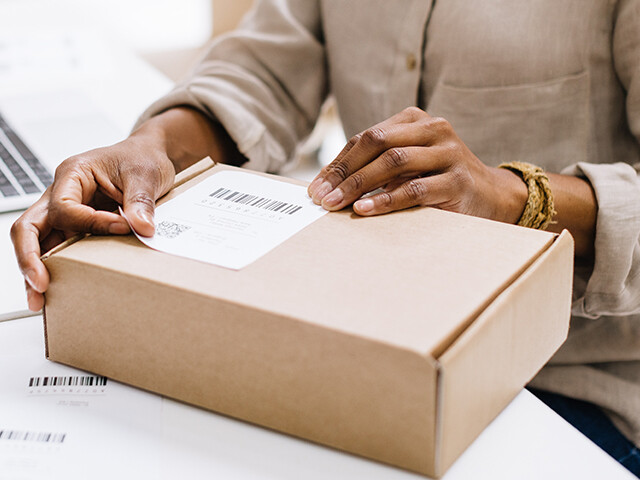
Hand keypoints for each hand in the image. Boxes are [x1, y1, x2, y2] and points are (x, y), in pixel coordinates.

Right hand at [10, 133, 175, 310]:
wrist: (148, 156)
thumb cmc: (142, 158)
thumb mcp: (147, 175)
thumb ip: (141, 201)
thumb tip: (141, 227)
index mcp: (74, 173)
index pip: (65, 207)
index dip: (90, 223)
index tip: (121, 228)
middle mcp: (62, 192)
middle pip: (30, 226)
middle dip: (30, 257)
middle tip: (39, 284)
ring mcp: (66, 210)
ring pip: (38, 241)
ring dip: (36, 268)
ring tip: (40, 300)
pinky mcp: (76, 225)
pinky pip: (58, 246)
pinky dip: (55, 266)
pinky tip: (55, 288)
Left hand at [308, 107, 526, 220]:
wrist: (491, 196)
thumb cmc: (439, 181)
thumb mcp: (408, 166)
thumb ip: (378, 167)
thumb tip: (329, 186)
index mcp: (414, 120)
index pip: (366, 138)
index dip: (337, 163)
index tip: (315, 187)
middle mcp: (432, 129)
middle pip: (376, 143)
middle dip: (343, 171)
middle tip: (320, 196)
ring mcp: (448, 152)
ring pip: (394, 161)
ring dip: (359, 184)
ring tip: (336, 204)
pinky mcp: (457, 179)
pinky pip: (415, 189)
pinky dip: (386, 200)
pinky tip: (364, 210)